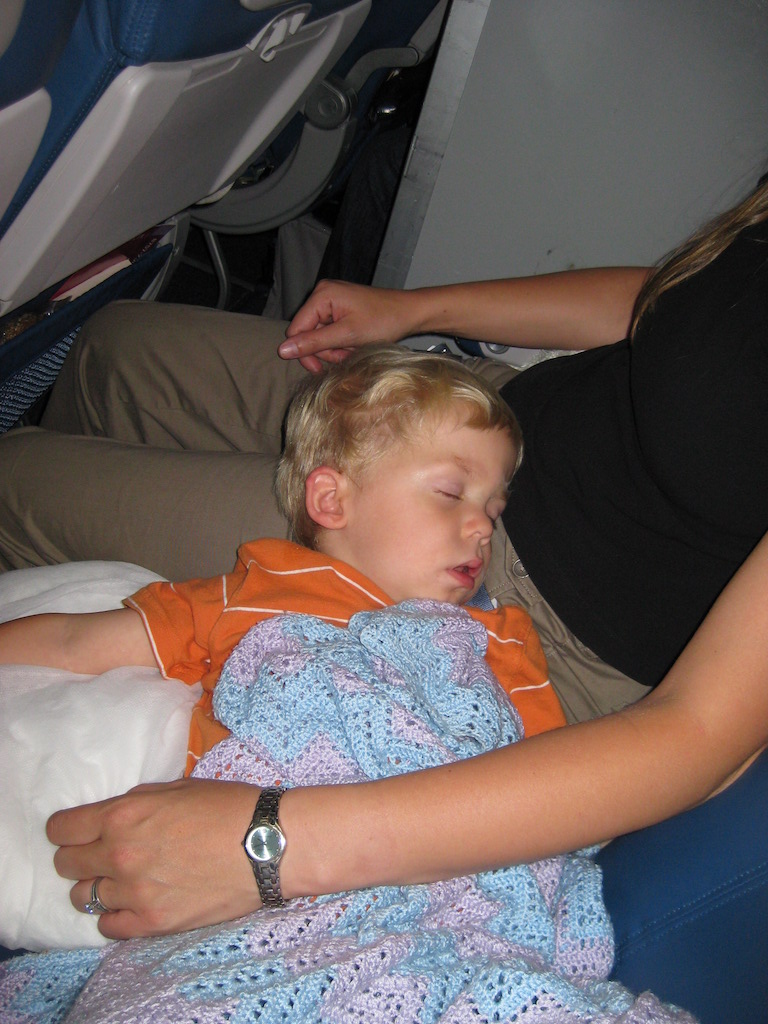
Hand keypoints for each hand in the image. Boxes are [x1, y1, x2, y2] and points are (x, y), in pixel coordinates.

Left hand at [47, 779, 261, 938]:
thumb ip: (137, 802)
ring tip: (124, 880)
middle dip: (79, 857)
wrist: (267, 844)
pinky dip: (115, 915)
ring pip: (84, 897)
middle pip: (66, 865)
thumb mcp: (178, 787)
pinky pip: (108, 927)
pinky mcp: (152, 922)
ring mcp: (134, 892)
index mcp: (124, 815)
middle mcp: (120, 854)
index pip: (62, 829)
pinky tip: (134, 903)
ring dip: (99, 887)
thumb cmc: (229, 806)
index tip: (74, 833)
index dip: (66, 830)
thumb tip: (114, 816)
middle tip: (101, 855)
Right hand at [279, 279, 413, 371]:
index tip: (321, 368)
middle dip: (326, 350)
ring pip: (320, 336)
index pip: (296, 329)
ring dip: (335, 349)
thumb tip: (282, 350)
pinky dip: (342, 343)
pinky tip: (355, 344)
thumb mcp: (347, 335)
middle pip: (308, 333)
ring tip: (354, 348)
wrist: (410, 312)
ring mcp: (332, 301)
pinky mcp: (341, 309)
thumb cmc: (384, 320)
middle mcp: (323, 294)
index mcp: (322, 294)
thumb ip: (314, 342)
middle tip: (346, 355)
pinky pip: (331, 332)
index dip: (305, 352)